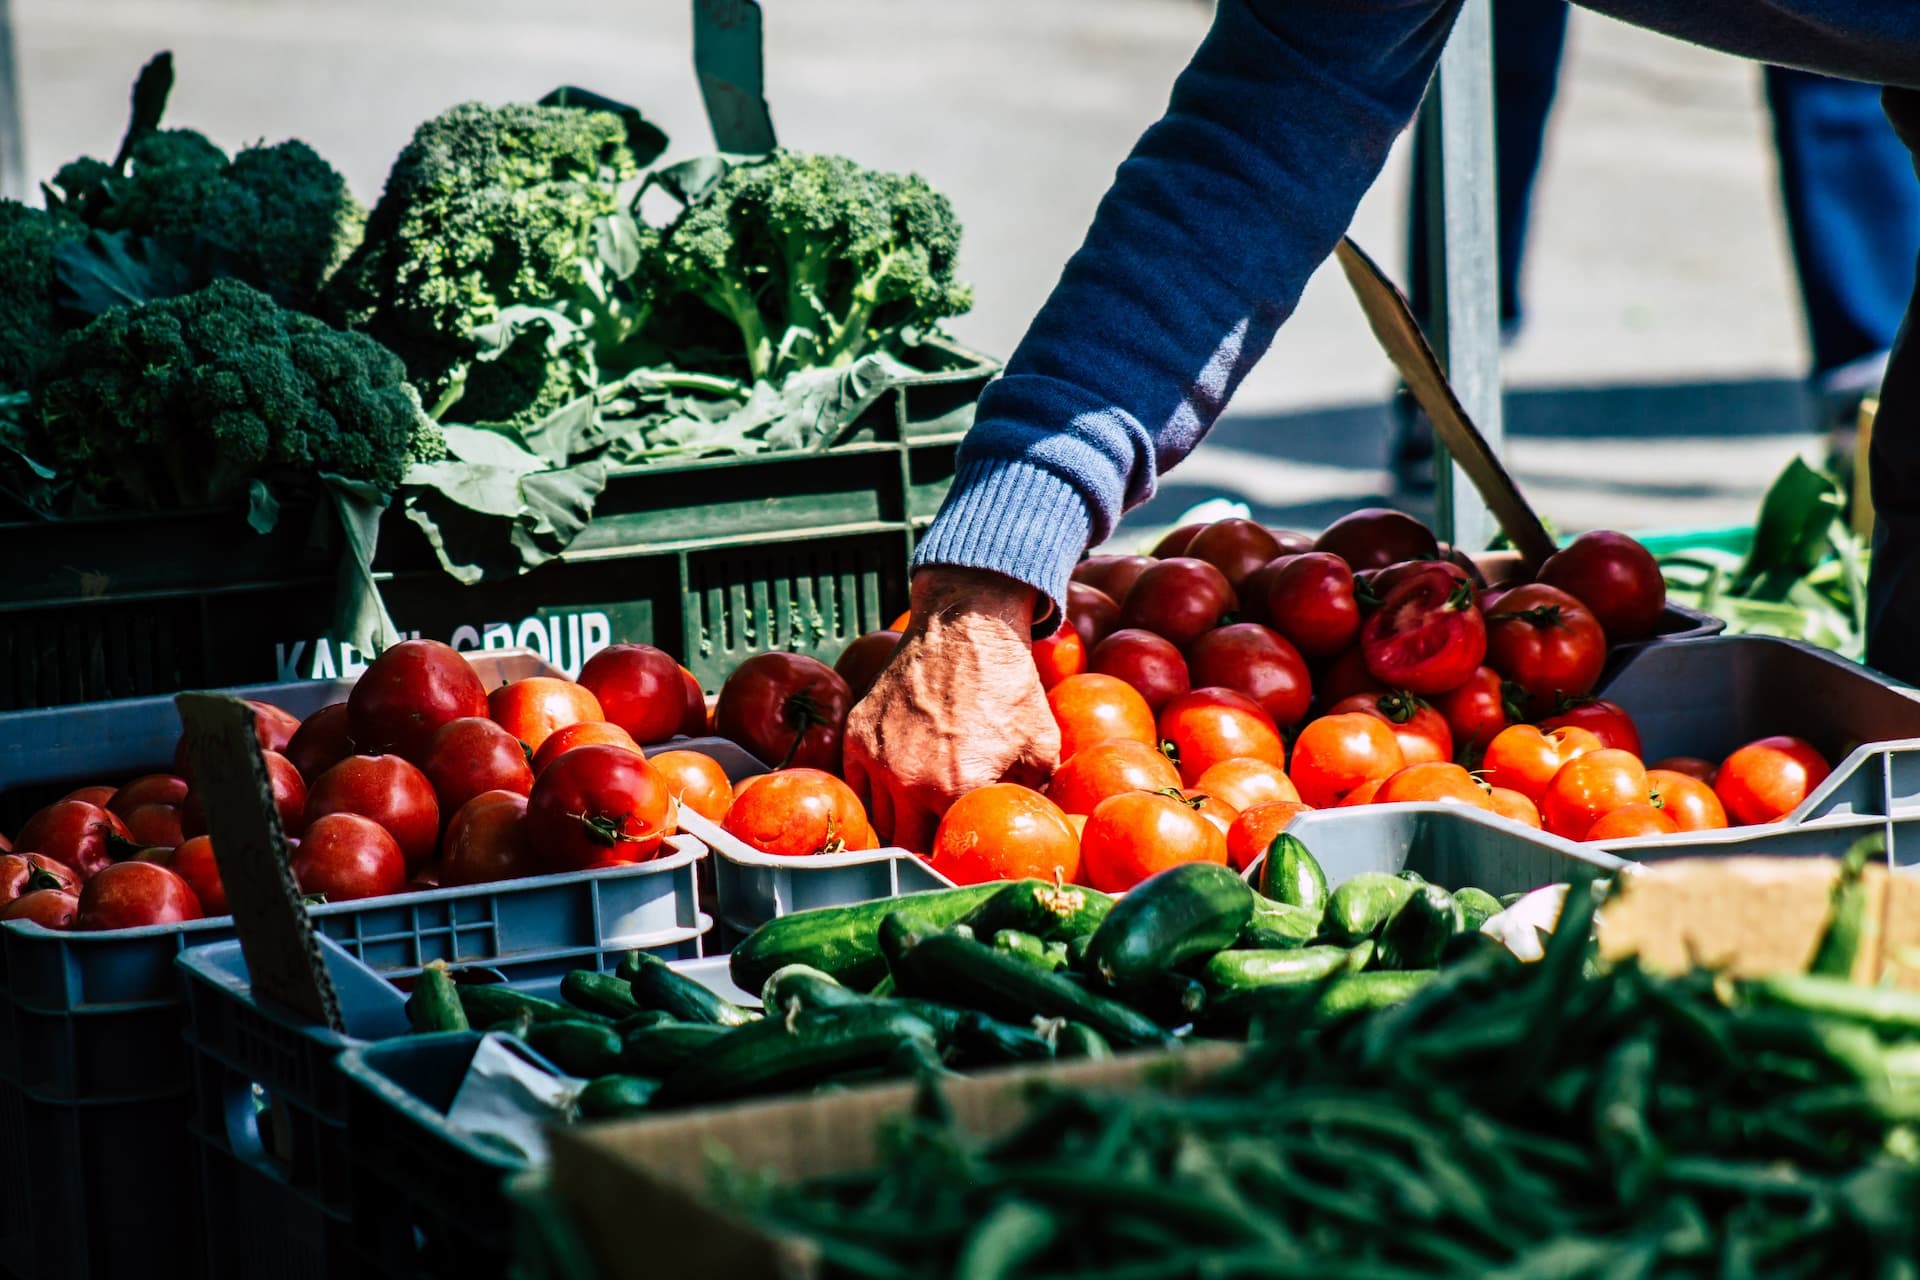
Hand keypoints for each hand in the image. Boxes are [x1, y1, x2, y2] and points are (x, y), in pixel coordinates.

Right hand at [844, 568, 1061, 850]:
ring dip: (897, 821)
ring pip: (879, 817)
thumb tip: (1026, 819)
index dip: (957, 852)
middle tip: (939, 837)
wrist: (966, 627)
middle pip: (908, 843)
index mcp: (956, 790)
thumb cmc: (1009, 684)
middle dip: (925, 844)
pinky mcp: (857, 735)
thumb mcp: (1042, 745)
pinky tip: (895, 785)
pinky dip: (873, 791)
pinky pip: (857, 783)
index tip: (963, 852)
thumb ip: (1032, 793)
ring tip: (918, 814)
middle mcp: (909, 782)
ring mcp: (876, 758)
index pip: (949, 847)